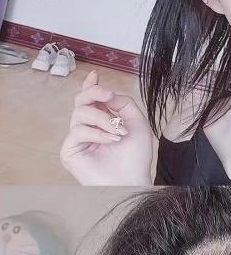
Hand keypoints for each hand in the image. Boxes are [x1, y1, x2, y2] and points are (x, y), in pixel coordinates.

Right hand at [60, 71, 153, 185]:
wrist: (132, 179)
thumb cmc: (136, 156)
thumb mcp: (137, 122)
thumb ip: (124, 103)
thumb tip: (108, 93)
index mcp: (103, 121)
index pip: (91, 100)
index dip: (90, 87)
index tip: (94, 75)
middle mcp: (89, 128)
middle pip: (81, 101)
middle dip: (94, 93)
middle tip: (108, 96)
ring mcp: (78, 139)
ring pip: (80, 113)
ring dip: (103, 119)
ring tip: (118, 132)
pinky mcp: (69, 151)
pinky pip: (77, 131)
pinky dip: (96, 133)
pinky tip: (110, 141)